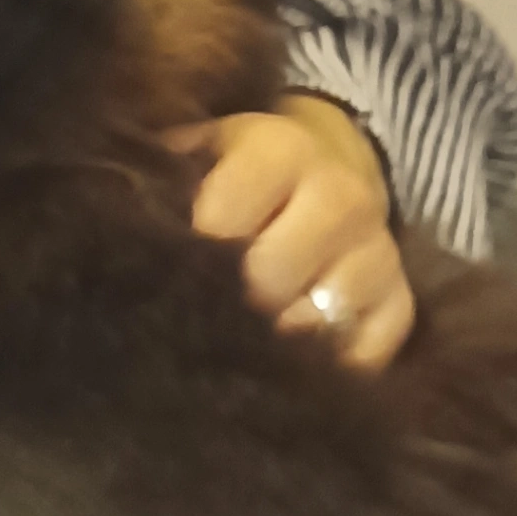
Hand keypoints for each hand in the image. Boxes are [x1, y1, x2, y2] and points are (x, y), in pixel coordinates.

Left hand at [170, 97, 414, 368]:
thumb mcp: (193, 152)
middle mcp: (341, 196)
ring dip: (272, 338)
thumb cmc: (233, 171)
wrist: (330, 164)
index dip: (189, 252)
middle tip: (203, 309)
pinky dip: (321, 367)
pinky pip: (361, 358)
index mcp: (280, 148)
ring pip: (316, 324)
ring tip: (244, 329)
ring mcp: (378, 252)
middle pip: (270, 280)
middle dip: (228, 302)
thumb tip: (115, 223)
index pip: (222, 221)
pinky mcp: (401, 303)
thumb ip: (157, 180)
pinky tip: (289, 353)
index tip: (168, 269)